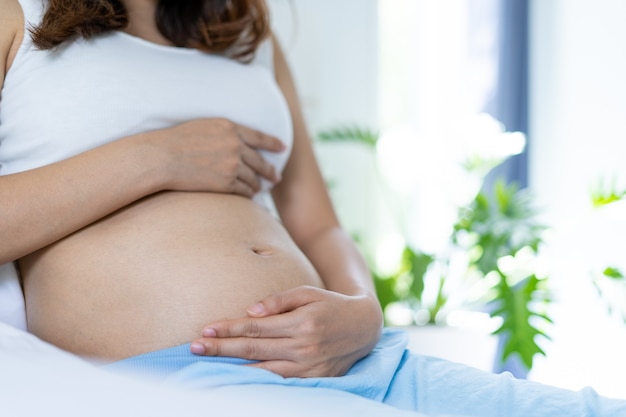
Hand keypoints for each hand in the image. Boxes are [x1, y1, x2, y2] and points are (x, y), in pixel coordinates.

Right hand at [154, 118, 285, 196]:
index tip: (282, 148)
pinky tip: (249, 195)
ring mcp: (232, 165)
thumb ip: (224, 133)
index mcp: (230, 128)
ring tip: (259, 188)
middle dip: (270, 170)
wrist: (161, 157)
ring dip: (257, 185)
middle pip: (260, 161)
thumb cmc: (175, 141)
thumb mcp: (204, 127)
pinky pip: (244, 191)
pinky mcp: (226, 183)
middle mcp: (235, 145)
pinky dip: (247, 194)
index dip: (273, 143)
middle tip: (277, 177)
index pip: (259, 137)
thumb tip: (238, 143)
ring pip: (253, 178)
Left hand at [189, 286, 382, 377]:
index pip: (255, 328)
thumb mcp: (307, 293)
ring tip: (209, 364)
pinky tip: (238, 377)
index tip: (206, 329)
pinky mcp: (314, 379)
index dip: (228, 329)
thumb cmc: (330, 304)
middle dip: (221, 349)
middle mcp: (304, 347)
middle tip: (194, 347)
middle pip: (253, 350)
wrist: (362, 326)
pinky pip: (279, 382)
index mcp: (301, 323)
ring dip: (232, 368)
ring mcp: (308, 367)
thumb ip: (278, 301)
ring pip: (263, 370)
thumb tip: (249, 311)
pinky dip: (257, 380)